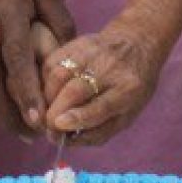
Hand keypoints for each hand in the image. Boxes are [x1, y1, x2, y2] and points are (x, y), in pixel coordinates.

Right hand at [42, 16, 167, 144]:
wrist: (137, 44)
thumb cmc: (131, 88)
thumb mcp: (125, 116)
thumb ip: (98, 132)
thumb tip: (66, 141)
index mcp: (128, 89)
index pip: (101, 105)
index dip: (78, 117)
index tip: (58, 125)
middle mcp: (111, 68)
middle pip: (76, 89)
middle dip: (55, 110)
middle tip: (47, 127)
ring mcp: (93, 52)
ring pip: (59, 73)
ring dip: (47, 96)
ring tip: (49, 109)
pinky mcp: (78, 41)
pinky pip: (52, 61)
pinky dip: (44, 79)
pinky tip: (48, 90)